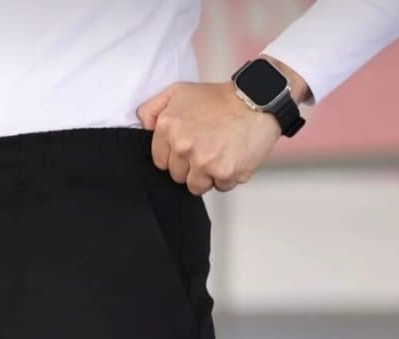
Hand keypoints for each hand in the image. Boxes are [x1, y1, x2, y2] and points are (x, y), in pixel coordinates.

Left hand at [137, 80, 280, 195]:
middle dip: (192, 166)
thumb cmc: (219, 98)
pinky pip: (221, 187)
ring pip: (197, 186)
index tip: (191, 144)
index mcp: (168, 127)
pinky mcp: (224, 173)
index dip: (177, 156)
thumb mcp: (179, 92)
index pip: (161, 162)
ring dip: (209, 175)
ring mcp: (203, 161)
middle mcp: (183, 145)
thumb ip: (153, 109)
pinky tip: (234, 156)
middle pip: (178, 176)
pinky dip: (228, 176)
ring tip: (221, 151)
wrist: (256, 99)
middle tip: (209, 146)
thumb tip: (142, 125)